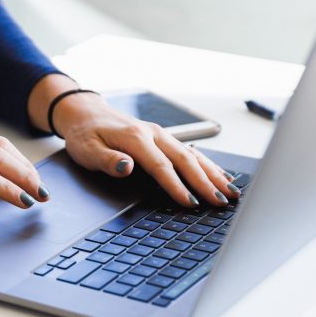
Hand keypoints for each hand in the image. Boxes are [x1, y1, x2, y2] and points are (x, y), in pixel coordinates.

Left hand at [53, 93, 240, 206]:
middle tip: (221, 202)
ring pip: (193, 155)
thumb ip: (108, 160)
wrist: (85, 113)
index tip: (190, 203)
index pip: (161, 166)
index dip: (177, 186)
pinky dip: (208, 164)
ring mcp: (161, 135)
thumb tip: (127, 167)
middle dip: (205, 182)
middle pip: (185, 160)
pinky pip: (191, 151)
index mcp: (135, 138)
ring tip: (230, 192)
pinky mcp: (163, 138)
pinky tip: (221, 176)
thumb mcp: (87, 150)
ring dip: (213, 174)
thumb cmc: (85, 135)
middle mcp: (153, 134)